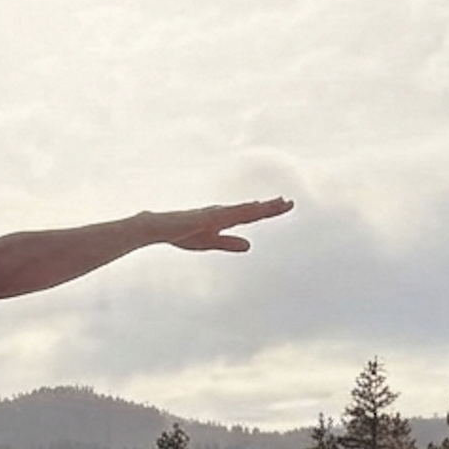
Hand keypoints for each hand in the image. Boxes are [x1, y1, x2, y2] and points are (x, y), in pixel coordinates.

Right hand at [153, 198, 293, 252]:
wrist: (158, 227)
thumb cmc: (181, 234)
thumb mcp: (210, 242)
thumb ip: (229, 243)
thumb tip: (250, 246)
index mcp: (224, 218)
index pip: (251, 214)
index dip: (268, 210)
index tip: (285, 205)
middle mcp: (222, 212)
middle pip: (251, 210)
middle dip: (270, 207)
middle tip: (290, 203)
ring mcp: (214, 213)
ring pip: (242, 210)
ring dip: (260, 207)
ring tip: (276, 203)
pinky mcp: (205, 217)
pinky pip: (226, 214)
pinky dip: (240, 211)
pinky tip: (251, 208)